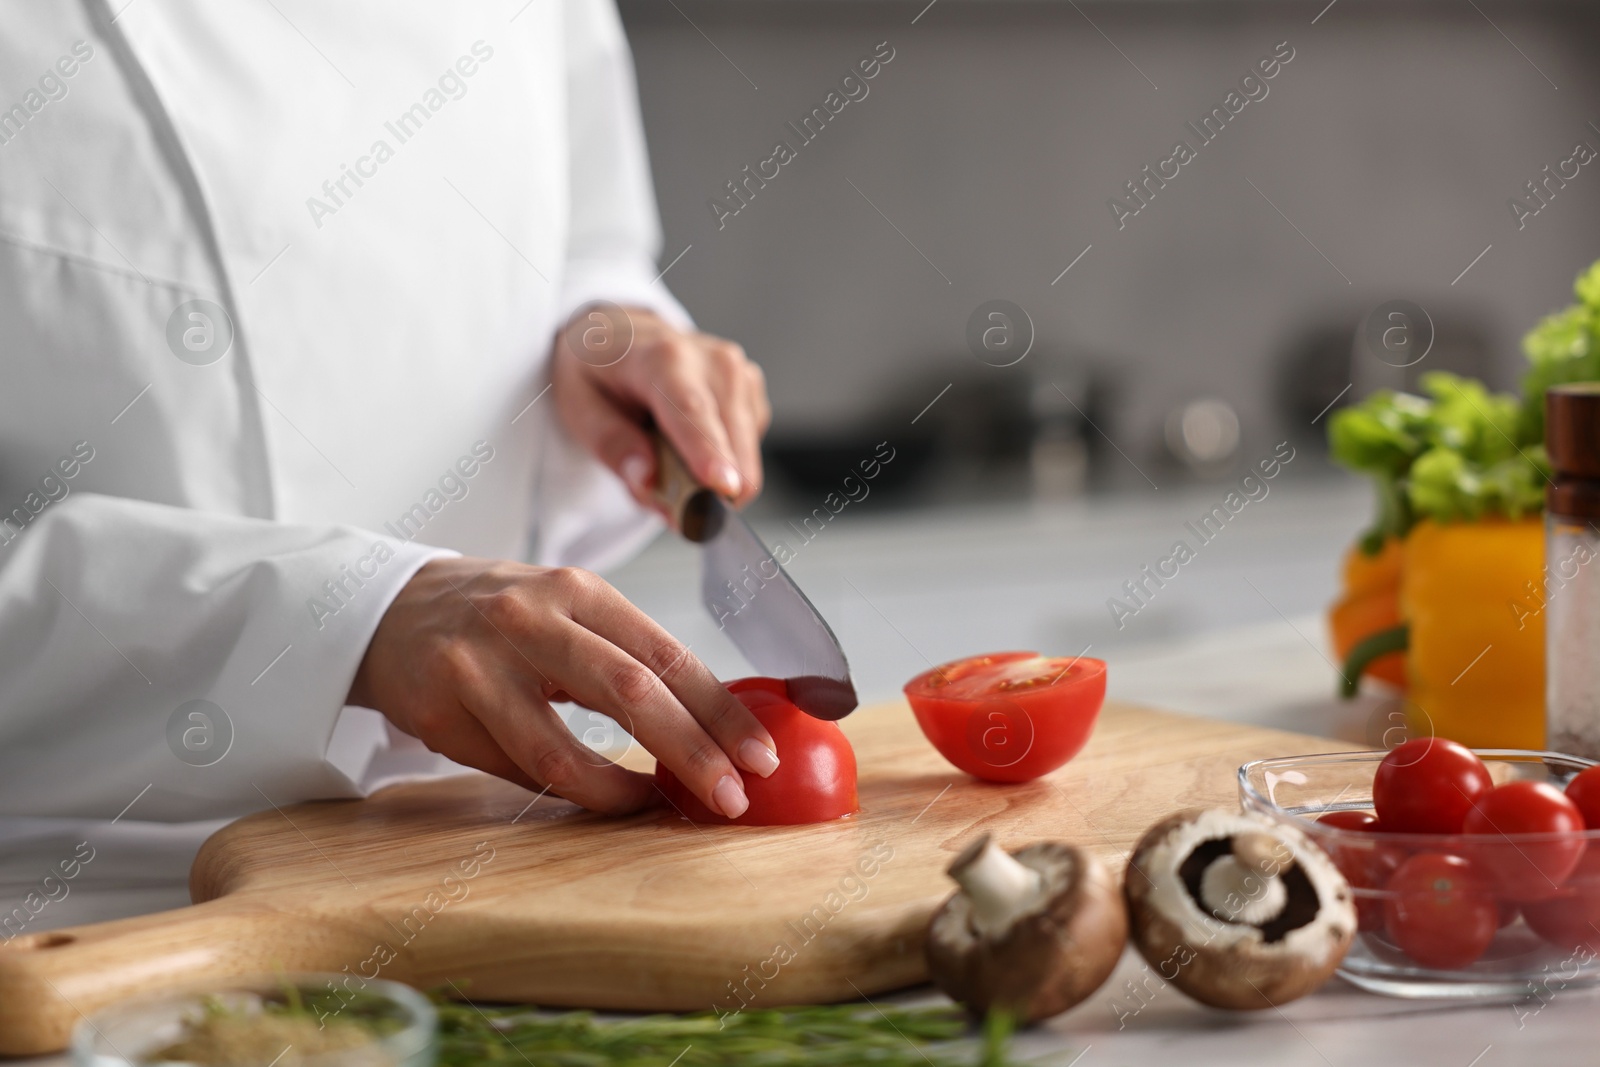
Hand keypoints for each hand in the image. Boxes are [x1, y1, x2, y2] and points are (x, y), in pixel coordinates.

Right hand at [348, 557, 779, 815]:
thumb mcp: (567, 612)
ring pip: (563, 748)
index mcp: (578, 590)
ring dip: (623, 791)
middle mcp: (530, 618)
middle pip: (632, 690)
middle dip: (693, 750)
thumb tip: (718, 724)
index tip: (762, 754)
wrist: (387, 609)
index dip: (721, 709)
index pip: (668, 652)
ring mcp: (480, 664)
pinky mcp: (440, 709)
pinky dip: (570, 792)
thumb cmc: (501, 618)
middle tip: (734, 795)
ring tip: (664, 806)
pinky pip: (517, 768)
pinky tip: (603, 797)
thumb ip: (630, 657)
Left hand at [551, 305, 769, 511]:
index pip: (691, 411)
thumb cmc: (600, 370)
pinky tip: (690, 448)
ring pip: (745, 453)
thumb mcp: (578, 404)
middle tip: (674, 513)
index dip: (708, 452)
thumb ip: (611, 444)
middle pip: (729, 439)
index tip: (722, 488)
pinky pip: (747, 449)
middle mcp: (712, 361)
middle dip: (710, 490)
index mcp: (662, 357)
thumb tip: (646, 480)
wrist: (621, 335)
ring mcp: (739, 374)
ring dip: (712, 480)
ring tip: (669, 465)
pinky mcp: (752, 391)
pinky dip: (722, 464)